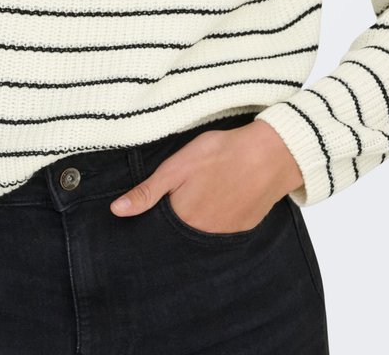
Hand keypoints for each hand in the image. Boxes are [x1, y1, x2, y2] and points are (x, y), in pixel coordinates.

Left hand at [110, 119, 303, 232]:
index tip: (157, 205)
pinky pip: (222, 230)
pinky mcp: (244, 228)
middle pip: (181, 234)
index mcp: (183, 220)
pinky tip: (219, 198)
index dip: (155, 218)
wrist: (271, 154)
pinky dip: (217, 219)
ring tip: (202, 195)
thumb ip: (148, 192)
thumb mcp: (177, 166)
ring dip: (197, 220)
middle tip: (184, 194)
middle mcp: (204, 235)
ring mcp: (226, 234)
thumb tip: (117, 211)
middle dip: (176, 221)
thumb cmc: (222, 154)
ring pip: (201, 233)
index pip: (159, 231)